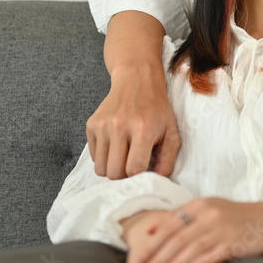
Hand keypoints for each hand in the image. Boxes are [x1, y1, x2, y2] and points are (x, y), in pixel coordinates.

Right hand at [87, 62, 180, 178]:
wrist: (137, 81)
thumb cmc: (157, 109)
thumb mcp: (171, 132)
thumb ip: (168, 159)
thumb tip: (157, 181)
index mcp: (143, 129)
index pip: (133, 169)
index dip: (138, 176)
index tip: (143, 171)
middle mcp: (120, 126)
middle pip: (114, 173)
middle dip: (124, 175)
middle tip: (132, 164)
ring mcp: (103, 125)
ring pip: (101, 168)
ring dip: (112, 168)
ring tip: (124, 155)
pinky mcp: (91, 124)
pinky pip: (94, 156)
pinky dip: (104, 156)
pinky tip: (116, 144)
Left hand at [123, 199, 262, 262]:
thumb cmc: (236, 219)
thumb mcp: (209, 211)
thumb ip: (184, 219)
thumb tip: (152, 230)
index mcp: (199, 205)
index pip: (168, 225)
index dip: (149, 245)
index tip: (134, 262)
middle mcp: (209, 214)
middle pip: (176, 239)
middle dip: (156, 260)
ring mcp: (223, 226)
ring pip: (192, 248)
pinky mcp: (237, 240)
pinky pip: (217, 252)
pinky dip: (204, 261)